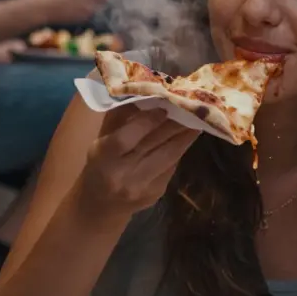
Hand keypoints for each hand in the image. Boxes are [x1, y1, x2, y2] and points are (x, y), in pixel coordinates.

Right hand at [76, 105, 200, 216]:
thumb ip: (119, 117)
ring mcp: (141, 187)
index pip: (127, 137)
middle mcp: (122, 174)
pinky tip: (186, 137)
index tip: (164, 105)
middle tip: (191, 105)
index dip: (148, 120)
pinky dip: (179, 150)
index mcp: (103, 157)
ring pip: (170, 156)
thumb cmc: (99, 164)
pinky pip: (171, 166)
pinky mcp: (155, 194)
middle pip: (155, 145)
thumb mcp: (100, 140)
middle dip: (176, 124)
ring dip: (185, 136)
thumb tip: (142, 90)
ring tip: (197, 119)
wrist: (100, 204)